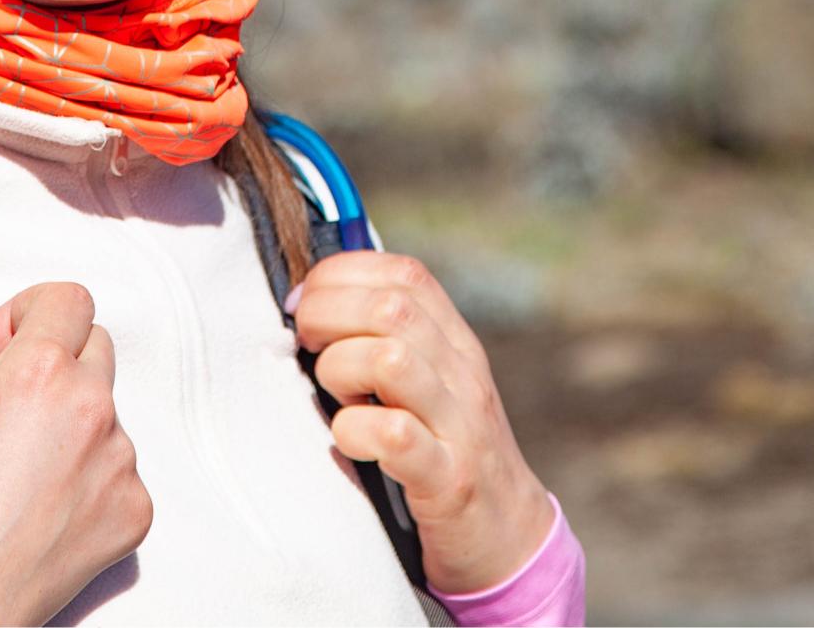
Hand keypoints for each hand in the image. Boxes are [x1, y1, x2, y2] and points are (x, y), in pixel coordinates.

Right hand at [0, 281, 151, 624]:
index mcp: (40, 374)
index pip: (68, 299)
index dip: (30, 313)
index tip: (2, 350)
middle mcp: (92, 411)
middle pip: (95, 349)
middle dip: (56, 362)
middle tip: (10, 403)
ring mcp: (119, 464)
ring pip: (109, 416)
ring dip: (73, 426)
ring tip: (22, 466)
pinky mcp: (132, 512)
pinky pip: (121, 475)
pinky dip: (91, 482)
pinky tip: (45, 504)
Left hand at [291, 251, 556, 595]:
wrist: (509, 537)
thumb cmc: (446, 454)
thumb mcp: (428, 385)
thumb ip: (387, 342)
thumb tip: (310, 303)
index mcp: (456, 343)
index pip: (405, 274)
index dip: (341, 276)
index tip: (304, 305)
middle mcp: (463, 374)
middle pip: (391, 307)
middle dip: (327, 317)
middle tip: (306, 349)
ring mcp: (461, 426)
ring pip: (390, 359)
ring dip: (340, 371)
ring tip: (337, 397)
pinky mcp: (449, 481)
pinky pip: (395, 435)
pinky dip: (355, 430)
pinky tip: (348, 440)